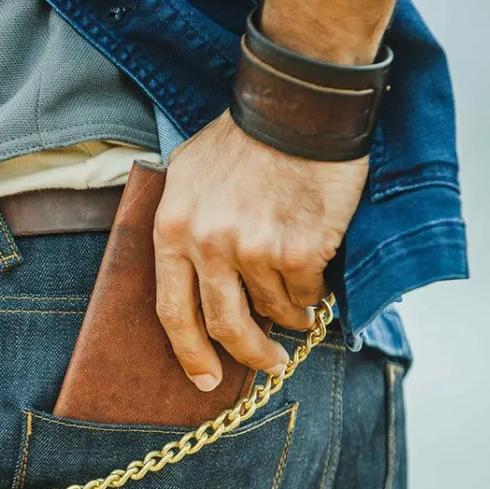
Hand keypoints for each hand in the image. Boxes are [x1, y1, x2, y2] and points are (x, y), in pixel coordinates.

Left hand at [153, 110, 367, 390]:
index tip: (204, 379)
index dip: (189, 352)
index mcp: (174, 228)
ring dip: (289, 310)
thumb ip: (182, 225)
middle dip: (250, 353)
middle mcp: (209, 244)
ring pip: (274, 307)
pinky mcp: (300, 251)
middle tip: (270, 363)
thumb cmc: (244, 139)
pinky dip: (314, 292)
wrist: (298, 109)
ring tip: (300, 293)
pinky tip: (317, 273)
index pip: (172, 310)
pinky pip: (308, 292)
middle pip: (225, 324)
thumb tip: (190, 279)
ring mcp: (255, 250)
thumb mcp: (187, 174)